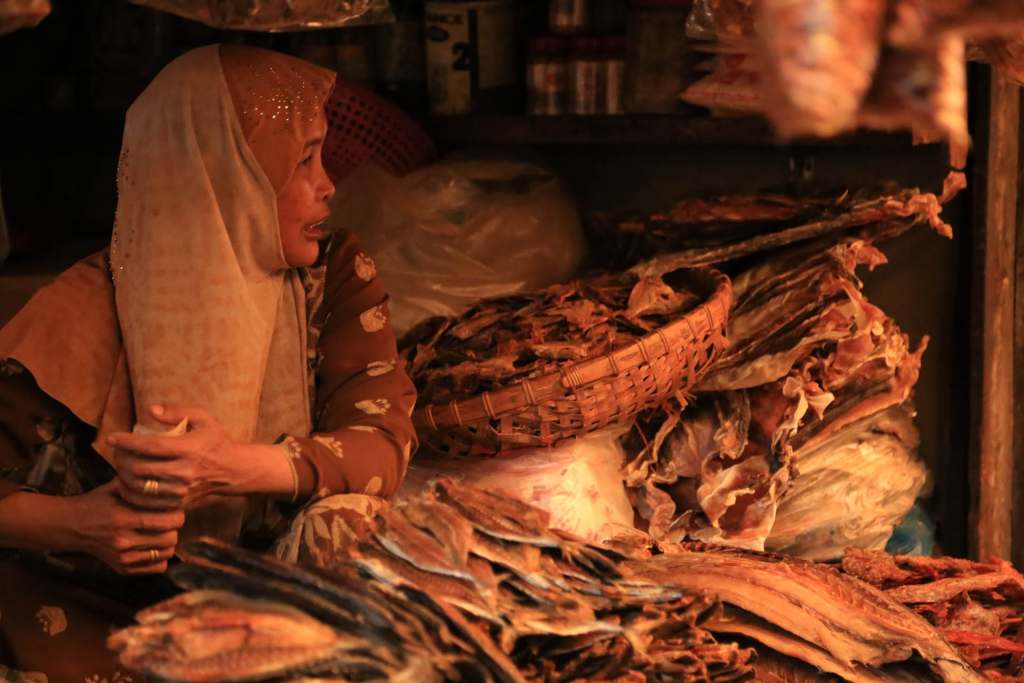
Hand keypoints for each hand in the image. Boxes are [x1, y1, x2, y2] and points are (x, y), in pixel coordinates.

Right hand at [69, 482, 183, 574]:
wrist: (70, 527)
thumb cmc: (95, 503)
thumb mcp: (115, 488)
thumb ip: (139, 485)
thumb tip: (165, 482)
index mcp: (123, 519)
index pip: (166, 522)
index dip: (177, 515)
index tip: (175, 510)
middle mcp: (124, 541)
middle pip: (170, 539)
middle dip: (173, 528)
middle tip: (168, 521)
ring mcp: (123, 558)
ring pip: (166, 554)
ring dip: (168, 543)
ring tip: (160, 533)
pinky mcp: (123, 569)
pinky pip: (157, 568)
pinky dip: (160, 557)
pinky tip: (153, 546)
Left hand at [109, 404, 235, 509]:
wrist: (232, 469)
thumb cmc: (215, 441)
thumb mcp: (203, 418)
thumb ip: (177, 412)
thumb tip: (151, 409)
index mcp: (189, 449)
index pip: (150, 446)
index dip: (127, 442)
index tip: (112, 437)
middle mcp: (184, 472)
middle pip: (140, 469)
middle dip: (121, 460)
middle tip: (116, 451)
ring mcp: (181, 490)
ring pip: (140, 487)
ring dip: (123, 477)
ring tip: (120, 466)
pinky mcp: (179, 502)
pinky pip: (147, 502)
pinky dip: (132, 493)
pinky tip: (127, 483)